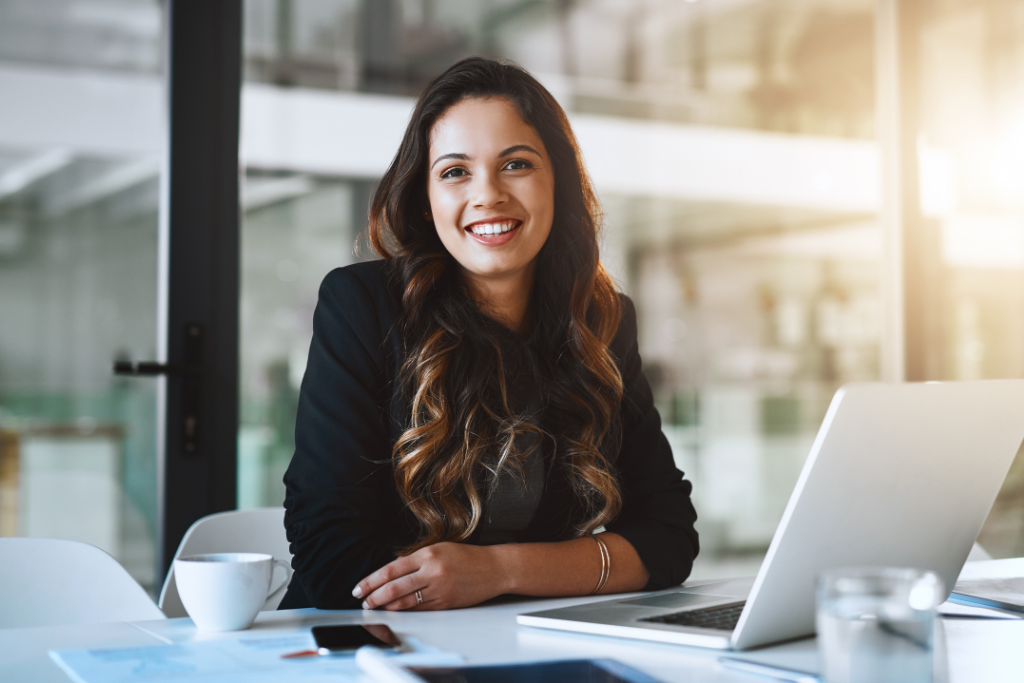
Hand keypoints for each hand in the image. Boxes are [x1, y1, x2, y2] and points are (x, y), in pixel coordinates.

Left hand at [353, 542, 507, 610]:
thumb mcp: (439, 548)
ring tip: (376, 608)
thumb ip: (415, 558)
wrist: (494, 568)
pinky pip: (420, 610)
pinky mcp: (446, 603)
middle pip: (394, 588)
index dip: (372, 580)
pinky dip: (405, 612)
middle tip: (364, 602)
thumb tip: (392, 569)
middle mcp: (432, 571)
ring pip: (405, 603)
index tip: (360, 587)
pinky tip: (396, 612)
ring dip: (387, 607)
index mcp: (428, 554)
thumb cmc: (466, 557)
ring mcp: (439, 589)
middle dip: (375, 597)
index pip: (391, 569)